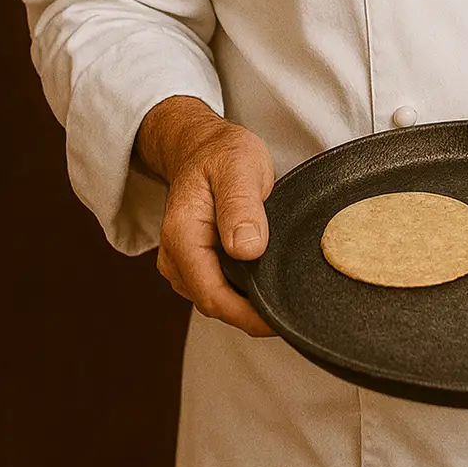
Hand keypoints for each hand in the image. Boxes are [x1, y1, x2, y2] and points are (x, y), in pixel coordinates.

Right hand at [137, 96, 275, 337]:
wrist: (203, 147)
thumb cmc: (223, 153)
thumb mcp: (239, 167)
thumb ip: (241, 206)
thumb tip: (248, 250)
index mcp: (182, 235)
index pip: (213, 295)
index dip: (248, 315)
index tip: (280, 319)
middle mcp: (175, 256)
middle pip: (215, 304)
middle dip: (251, 314)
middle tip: (292, 310)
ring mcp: (182, 263)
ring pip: (217, 300)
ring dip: (247, 305)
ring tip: (283, 296)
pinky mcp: (193, 264)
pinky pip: (218, 288)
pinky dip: (241, 292)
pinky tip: (265, 283)